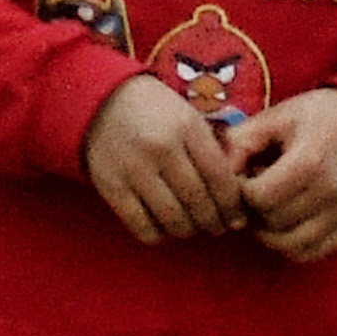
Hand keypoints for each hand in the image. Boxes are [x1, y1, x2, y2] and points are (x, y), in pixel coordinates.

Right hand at [82, 74, 240, 243]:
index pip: (220, 178)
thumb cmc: (154, 111)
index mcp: (186, 127)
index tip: (237, 218)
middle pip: (199, 203)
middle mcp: (161, 148)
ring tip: (192, 227)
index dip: (232, 206)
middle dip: (214, 223)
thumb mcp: (188, 117)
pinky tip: (163, 227)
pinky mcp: (111, 187)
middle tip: (217, 228)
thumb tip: (237, 195)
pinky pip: (142, 227)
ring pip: (174, 220)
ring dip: (188, 230)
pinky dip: (158, 235)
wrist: (99, 100)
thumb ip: (211, 150)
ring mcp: (134, 169)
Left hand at [235, 87, 336, 259]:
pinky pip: (312, 253)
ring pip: (289, 245)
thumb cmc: (314, 117)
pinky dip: (292, 245)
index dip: (241, 189)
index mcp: (311, 162)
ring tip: (271, 206)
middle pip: (272, 223)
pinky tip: (287, 222)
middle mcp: (332, 192)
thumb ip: (240, 143)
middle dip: (254, 210)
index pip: (258, 198)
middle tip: (257, 189)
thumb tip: (220, 176)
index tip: (246, 174)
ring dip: (270, 231)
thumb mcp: (274, 118)